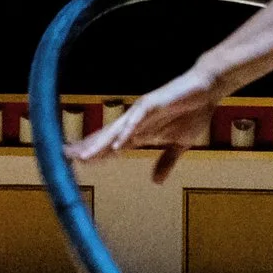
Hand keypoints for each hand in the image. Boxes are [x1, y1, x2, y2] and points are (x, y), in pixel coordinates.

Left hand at [69, 67, 223, 183]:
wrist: (207, 90)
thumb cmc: (191, 112)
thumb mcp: (179, 144)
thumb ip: (166, 161)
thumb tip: (156, 182)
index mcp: (139, 132)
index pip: (110, 146)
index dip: (94, 154)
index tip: (75, 165)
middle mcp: (134, 121)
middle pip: (106, 138)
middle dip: (86, 148)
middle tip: (64, 157)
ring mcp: (142, 112)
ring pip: (116, 130)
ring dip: (99, 144)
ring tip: (83, 156)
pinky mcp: (153, 104)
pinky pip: (137, 120)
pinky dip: (126, 132)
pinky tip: (116, 145)